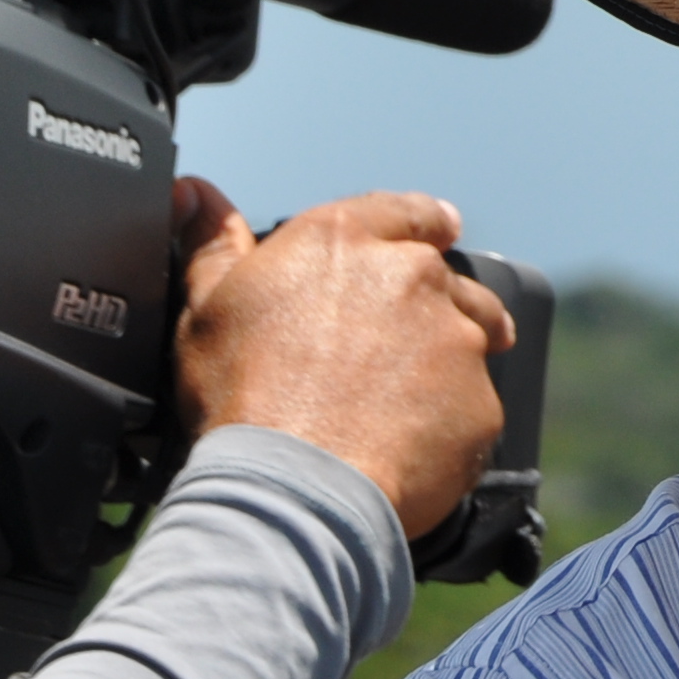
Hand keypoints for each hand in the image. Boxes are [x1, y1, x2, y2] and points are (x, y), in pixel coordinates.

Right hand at [169, 178, 517, 536]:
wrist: (294, 484)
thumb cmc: (243, 396)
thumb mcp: (207, 310)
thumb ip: (214, 245)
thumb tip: (197, 194)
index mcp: (344, 240)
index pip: (404, 211)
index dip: (422, 221)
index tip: (441, 226)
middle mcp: (412, 275)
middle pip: (444, 277)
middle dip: (433, 302)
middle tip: (401, 344)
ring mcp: (455, 336)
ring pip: (473, 335)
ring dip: (452, 354)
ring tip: (413, 397)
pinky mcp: (481, 398)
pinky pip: (474, 404)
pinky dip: (452, 418)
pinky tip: (412, 442)